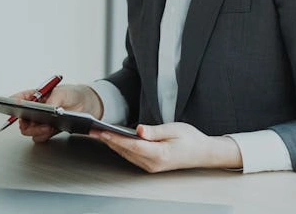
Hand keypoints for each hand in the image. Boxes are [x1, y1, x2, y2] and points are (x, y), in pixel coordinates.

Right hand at [15, 84, 102, 142]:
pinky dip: (43, 135)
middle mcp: (35, 110)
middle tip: (37, 122)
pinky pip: (39, 137)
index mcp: (35, 96)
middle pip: (21, 119)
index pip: (18, 99)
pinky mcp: (48, 130)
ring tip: (48, 127)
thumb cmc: (73, 94)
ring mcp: (41, 121)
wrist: (87, 105)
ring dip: (36, 130)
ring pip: (29, 130)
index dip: (12, 102)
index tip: (13, 105)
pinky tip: (51, 130)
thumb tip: (48, 108)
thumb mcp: (63, 93)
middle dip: (27, 122)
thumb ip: (54, 100)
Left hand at [88, 122, 242, 172]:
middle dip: (108, 140)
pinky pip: (131, 156)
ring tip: (98, 132)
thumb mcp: (174, 129)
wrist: (202, 153)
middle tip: (92, 129)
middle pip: (125, 151)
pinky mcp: (150, 164)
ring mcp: (151, 166)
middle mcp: (153, 163)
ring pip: (126, 154)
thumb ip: (154, 131)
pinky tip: (112, 139)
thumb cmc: (190, 139)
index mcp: (159, 154)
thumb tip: (138, 130)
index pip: (132, 145)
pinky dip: (120, 147)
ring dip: (112, 144)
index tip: (102, 132)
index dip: (115, 139)